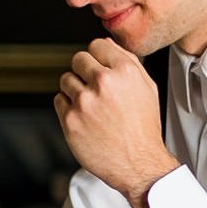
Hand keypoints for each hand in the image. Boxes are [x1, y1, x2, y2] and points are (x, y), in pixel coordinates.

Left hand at [54, 38, 178, 202]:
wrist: (138, 163)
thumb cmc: (143, 128)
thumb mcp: (147, 88)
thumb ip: (128, 61)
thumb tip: (107, 44)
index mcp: (124, 71)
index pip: (96, 45)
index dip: (97, 57)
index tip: (99, 68)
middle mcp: (103, 83)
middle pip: (78, 59)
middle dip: (84, 71)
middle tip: (94, 88)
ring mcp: (84, 102)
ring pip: (66, 80)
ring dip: (75, 90)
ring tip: (92, 107)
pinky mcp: (70, 120)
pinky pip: (59, 100)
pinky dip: (68, 107)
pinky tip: (85, 118)